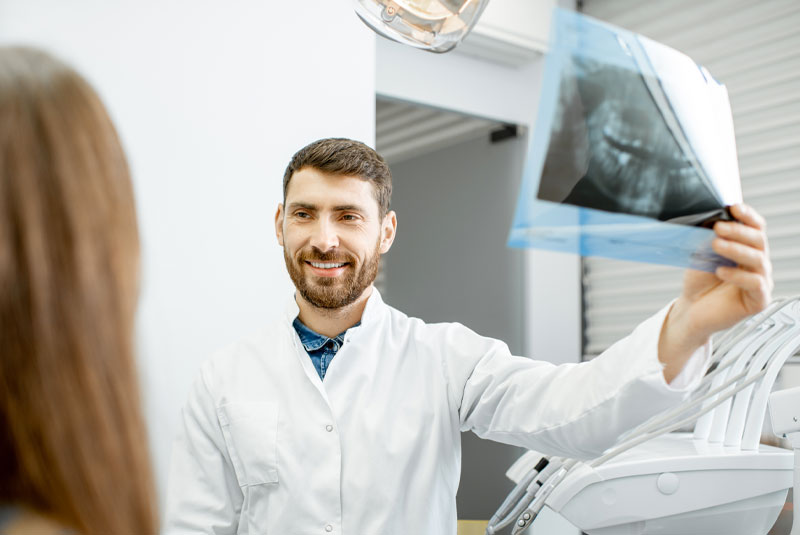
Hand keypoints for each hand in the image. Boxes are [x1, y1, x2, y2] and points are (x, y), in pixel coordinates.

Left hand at [659, 204, 772, 381]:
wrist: (691, 309)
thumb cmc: (699, 281)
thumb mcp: (701, 255)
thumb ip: (709, 239)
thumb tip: (711, 220)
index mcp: (748, 249)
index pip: (756, 227)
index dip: (748, 216)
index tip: (733, 207)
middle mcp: (758, 264)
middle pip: (759, 240)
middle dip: (739, 231)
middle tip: (719, 227)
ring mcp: (761, 282)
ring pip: (758, 260)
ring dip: (736, 249)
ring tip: (715, 245)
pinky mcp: (758, 300)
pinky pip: (755, 284)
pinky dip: (737, 275)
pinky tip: (720, 270)